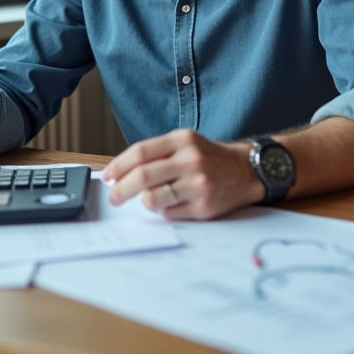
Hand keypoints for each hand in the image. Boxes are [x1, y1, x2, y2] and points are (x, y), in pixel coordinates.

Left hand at [102, 129, 264, 219]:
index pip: (140, 152)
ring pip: (153, 199)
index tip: (108, 177)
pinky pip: (169, 213)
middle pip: (142, 177)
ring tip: (147, 199)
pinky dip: (164, 211)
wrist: (245, 171)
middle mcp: (191, 160)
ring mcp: (199, 184)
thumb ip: (156, 153)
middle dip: (121, 190)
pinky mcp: (204, 207)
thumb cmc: (208, 158)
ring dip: (143, 202)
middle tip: (114, 197)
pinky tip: (172, 203)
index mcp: (183, 140)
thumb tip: (119, 173)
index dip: (118, 166)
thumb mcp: (185, 143)